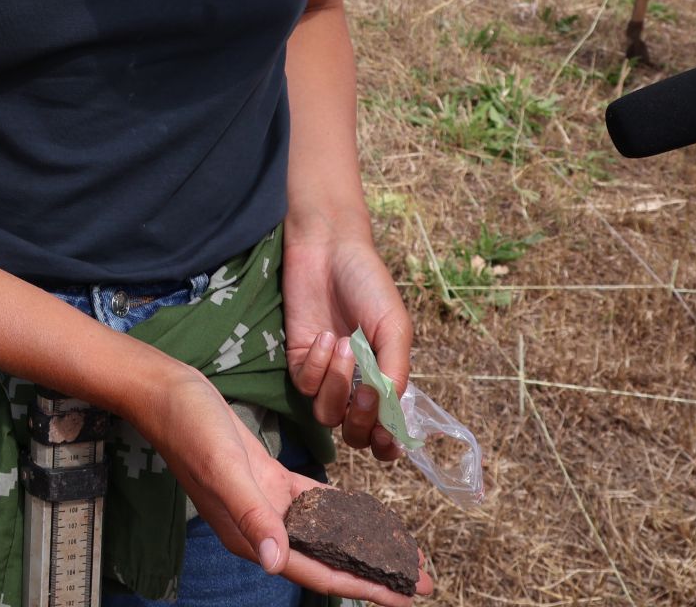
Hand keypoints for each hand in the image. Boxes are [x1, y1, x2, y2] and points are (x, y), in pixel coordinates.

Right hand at [133, 363, 431, 605]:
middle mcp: (263, 527)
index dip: (365, 586)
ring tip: (405, 553)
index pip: (319, 571)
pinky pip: (314, 504)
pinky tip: (367, 516)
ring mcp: (266, 504)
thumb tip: (278, 563)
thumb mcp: (224, 467)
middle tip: (423, 579)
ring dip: (365, 544)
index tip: (406, 595)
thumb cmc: (191, 427)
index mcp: (252, 535)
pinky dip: (342, 511)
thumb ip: (252, 515)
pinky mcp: (267, 479)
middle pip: (330, 559)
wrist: (166, 393)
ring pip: (327, 534)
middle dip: (377, 572)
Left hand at [283, 217, 412, 460]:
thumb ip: (396, 371)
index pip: (386, 431)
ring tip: (345, 344)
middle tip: (366, 390)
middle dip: (360, 420)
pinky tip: (325, 337)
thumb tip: (390, 412)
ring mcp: (325, 374)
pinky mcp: (298, 360)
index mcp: (386, 379)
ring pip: (326, 413)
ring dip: (337, 384)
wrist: (328, 250)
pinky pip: (305, 385)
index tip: (388, 440)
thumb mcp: (393, 326)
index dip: (387, 445)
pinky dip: (317, 366)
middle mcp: (355, 384)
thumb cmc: (368, 284)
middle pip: (353, 433)